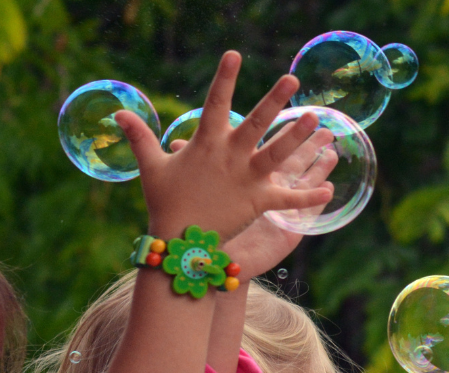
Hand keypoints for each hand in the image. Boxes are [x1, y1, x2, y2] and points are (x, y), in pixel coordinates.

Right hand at [115, 51, 332, 240]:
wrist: (179, 242)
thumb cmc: (165, 202)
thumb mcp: (152, 167)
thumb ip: (139, 138)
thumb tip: (118, 114)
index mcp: (207, 144)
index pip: (216, 103)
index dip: (225, 78)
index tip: (234, 54)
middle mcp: (230, 158)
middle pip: (256, 124)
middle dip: (274, 100)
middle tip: (293, 79)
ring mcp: (246, 180)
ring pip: (277, 155)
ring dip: (297, 137)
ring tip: (317, 119)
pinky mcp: (258, 203)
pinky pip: (288, 200)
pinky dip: (309, 197)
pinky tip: (330, 189)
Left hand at [185, 127, 336, 277]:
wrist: (206, 256)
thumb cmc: (197, 220)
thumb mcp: (185, 187)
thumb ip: (185, 161)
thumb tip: (175, 140)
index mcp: (238, 168)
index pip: (253, 136)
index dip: (265, 116)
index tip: (276, 101)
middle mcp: (258, 181)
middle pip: (282, 151)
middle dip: (296, 132)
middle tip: (312, 115)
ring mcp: (271, 202)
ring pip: (296, 175)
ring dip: (310, 158)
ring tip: (327, 139)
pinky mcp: (280, 225)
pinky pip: (298, 212)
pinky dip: (312, 201)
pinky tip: (328, 189)